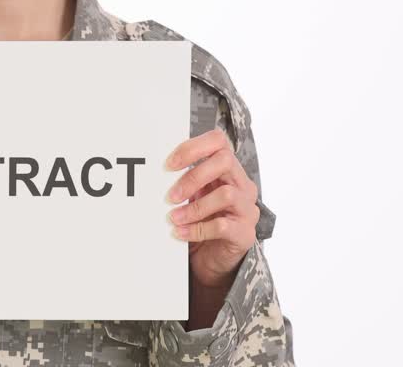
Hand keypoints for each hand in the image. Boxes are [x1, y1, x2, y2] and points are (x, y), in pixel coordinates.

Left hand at [164, 128, 258, 288]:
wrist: (214, 259)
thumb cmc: (202, 221)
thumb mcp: (193, 196)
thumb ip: (183, 180)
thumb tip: (154, 171)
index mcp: (229, 170)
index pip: (218, 141)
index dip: (193, 148)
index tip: (168, 164)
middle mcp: (243, 185)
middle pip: (225, 161)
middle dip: (193, 177)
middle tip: (170, 196)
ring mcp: (248, 209)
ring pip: (226, 194)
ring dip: (194, 207)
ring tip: (173, 217)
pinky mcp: (245, 233)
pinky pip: (222, 226)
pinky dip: (197, 229)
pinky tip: (180, 233)